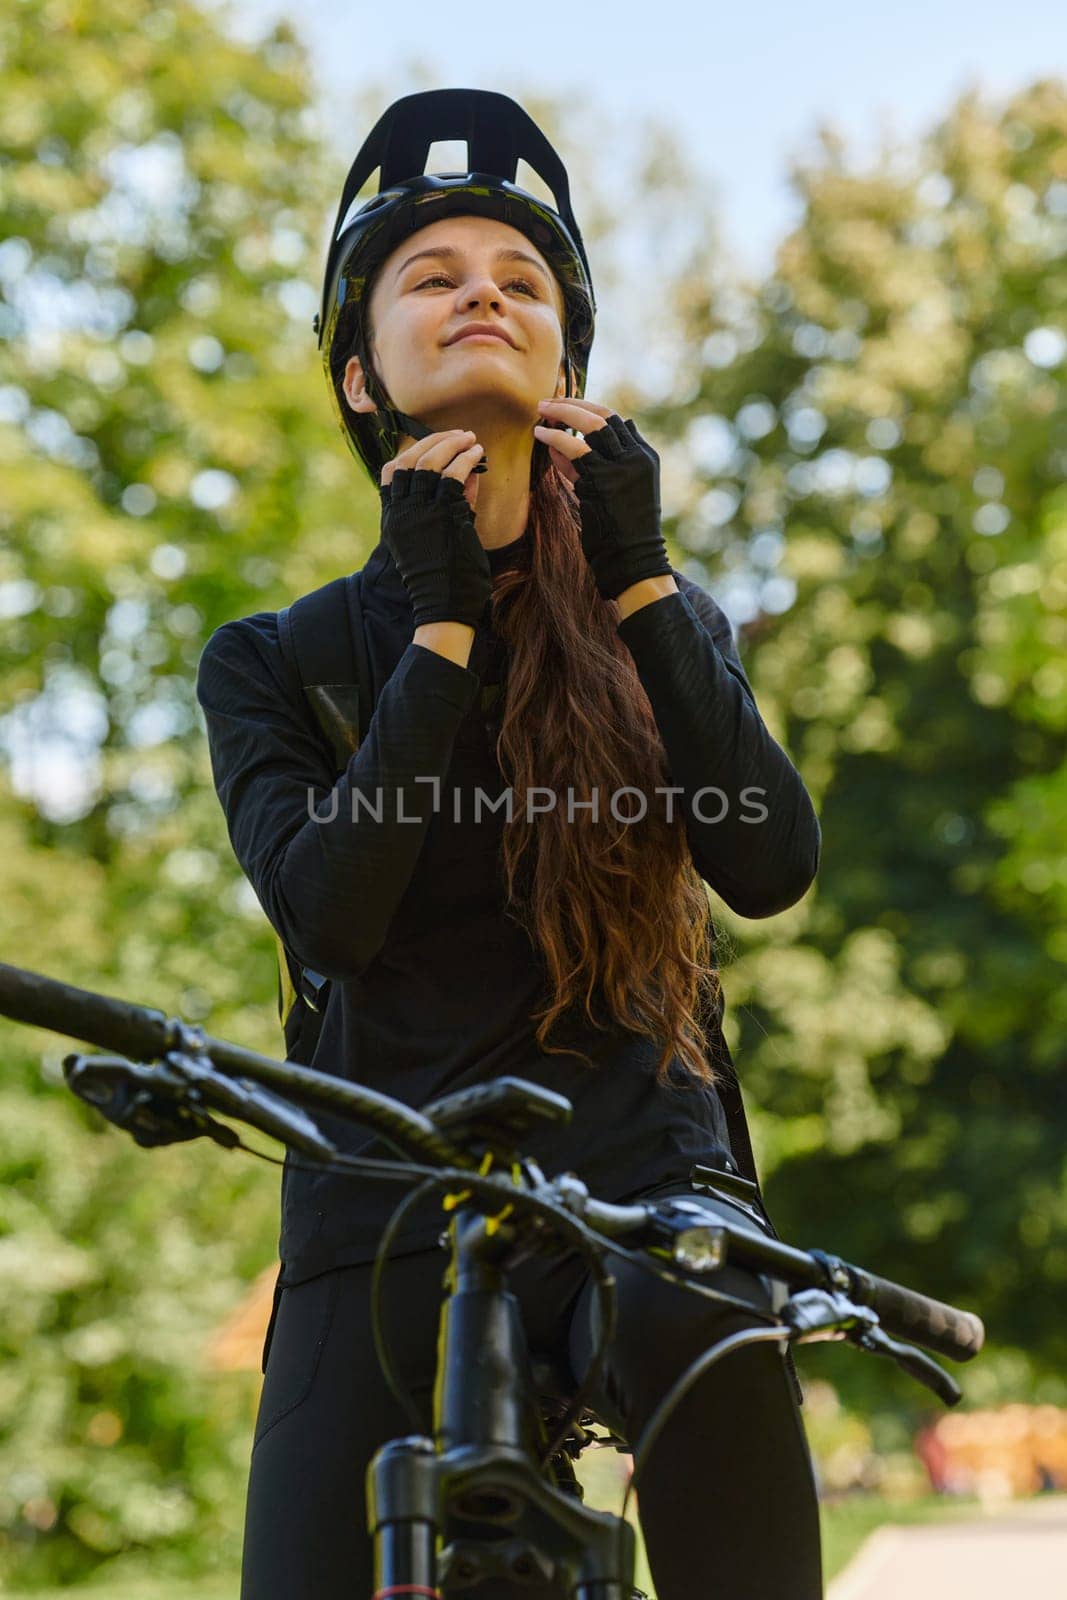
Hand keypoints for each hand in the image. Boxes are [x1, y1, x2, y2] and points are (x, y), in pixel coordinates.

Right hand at [379, 429, 491, 629]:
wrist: (444, 607)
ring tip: (470, 440)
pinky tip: (478, 455)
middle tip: (459, 435)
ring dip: (451, 444)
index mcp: (393, 520)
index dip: (411, 452)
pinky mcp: (442, 516)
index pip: (390, 473)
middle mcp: (401, 513)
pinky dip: (465, 460)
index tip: (432, 444)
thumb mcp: (437, 540)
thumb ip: (451, 506)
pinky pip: (452, 476)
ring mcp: (420, 513)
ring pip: (429, 462)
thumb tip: (470, 474)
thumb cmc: (443, 580)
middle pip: (408, 460)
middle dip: (434, 441)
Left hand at [533, 400, 672, 600]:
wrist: (632, 558)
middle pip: (603, 416)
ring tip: (541, 413)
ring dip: (562, 414)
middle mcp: (637, 456)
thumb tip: (562, 446)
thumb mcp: (614, 491)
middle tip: (547, 403)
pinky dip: (556, 438)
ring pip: (590, 425)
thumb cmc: (619, 530)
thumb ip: (595, 467)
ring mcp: (622, 466)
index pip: (614, 421)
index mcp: (644, 456)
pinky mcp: (603, 479)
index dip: (586, 409)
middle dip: (572, 404)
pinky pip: (575, 448)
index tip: (564, 406)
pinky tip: (541, 435)